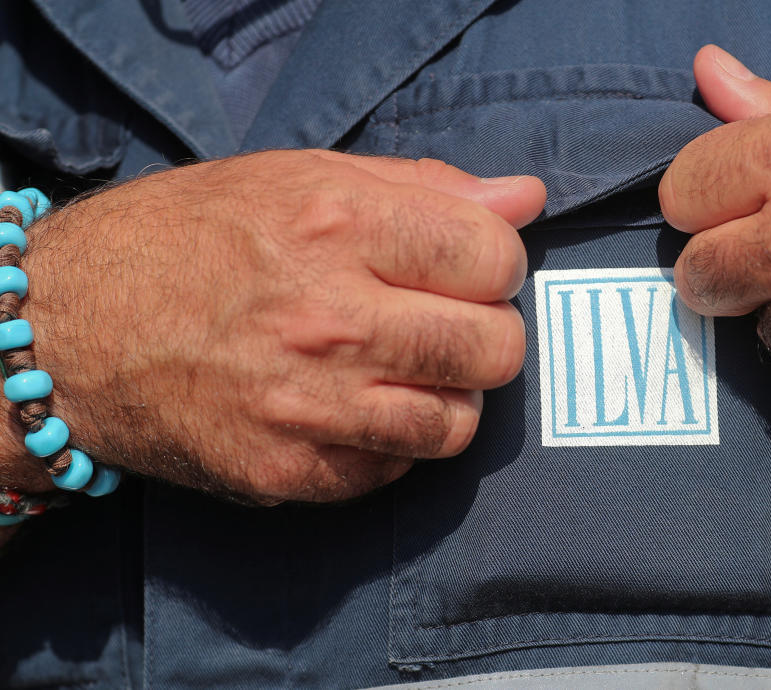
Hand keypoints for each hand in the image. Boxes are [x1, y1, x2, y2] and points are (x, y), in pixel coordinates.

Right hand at [3, 150, 544, 502]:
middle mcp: (328, 318)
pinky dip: (393, 443)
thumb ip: (424, 186)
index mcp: (337, 224)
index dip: (496, 262)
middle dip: (489, 333)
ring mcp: (308, 405)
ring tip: (408, 372)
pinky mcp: (287, 472)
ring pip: (459, 424)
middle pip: (495, 348)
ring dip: (450, 396)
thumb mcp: (298, 176)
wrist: (73, 328)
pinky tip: (358, 410)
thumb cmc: (189, 237)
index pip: (495, 257)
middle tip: (448, 322)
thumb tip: (526, 199)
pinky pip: (396, 471)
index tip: (470, 267)